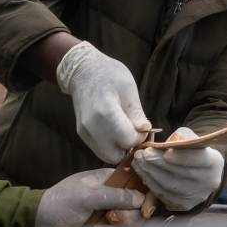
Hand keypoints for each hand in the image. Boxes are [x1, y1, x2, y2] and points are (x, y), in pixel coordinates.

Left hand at [35, 168, 143, 226]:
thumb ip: (113, 195)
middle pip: (139, 208)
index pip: (137, 184)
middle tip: (112, 217)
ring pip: (132, 225)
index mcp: (111, 181)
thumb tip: (139, 198)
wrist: (42, 223)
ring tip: (102, 226)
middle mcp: (115, 198)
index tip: (144, 204)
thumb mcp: (86, 195)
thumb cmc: (61, 201)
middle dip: (129, 215)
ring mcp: (111, 217)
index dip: (145, 194)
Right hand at [56, 41, 151, 162]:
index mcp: (105, 113)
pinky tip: (114, 129)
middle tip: (134, 131)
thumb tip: (145, 131)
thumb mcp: (129, 89)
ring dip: (118, 148)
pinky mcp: (81, 134)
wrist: (83, 71)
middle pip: (115, 155)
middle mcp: (91, 126)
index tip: (142, 126)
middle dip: (128, 147)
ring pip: (106, 155)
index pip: (127, 140)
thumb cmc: (109, 75)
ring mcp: (84, 132)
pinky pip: (99, 149)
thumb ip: (136, 113)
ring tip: (124, 129)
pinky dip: (109, 145)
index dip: (139, 137)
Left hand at [131, 127, 223, 210]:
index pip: (199, 159)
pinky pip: (164, 196)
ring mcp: (197, 196)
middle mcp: (209, 182)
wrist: (199, 170)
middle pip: (181, 174)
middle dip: (158, 164)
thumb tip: (169, 143)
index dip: (182, 157)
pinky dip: (151, 184)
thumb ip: (181, 137)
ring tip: (138, 161)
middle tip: (142, 154)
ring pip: (170, 186)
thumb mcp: (190, 138)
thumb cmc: (192, 150)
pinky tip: (142, 172)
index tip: (166, 152)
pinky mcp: (184, 205)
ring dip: (150, 173)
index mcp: (214, 162)